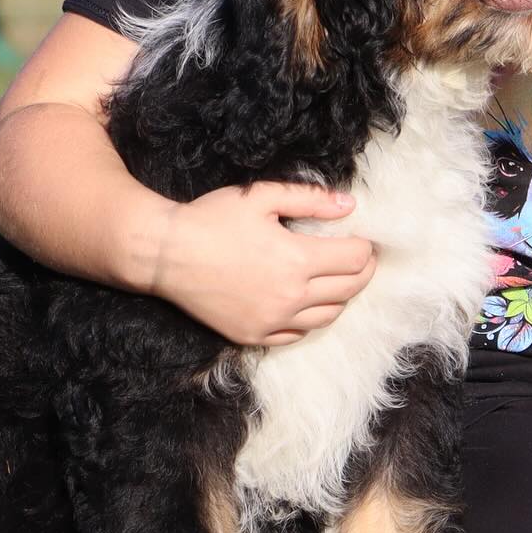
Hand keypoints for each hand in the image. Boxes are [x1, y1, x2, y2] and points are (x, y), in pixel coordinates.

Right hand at [149, 182, 376, 346]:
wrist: (164, 254)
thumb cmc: (212, 219)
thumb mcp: (261, 196)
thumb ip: (309, 199)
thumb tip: (349, 204)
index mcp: (297, 260)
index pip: (355, 259)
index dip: (367, 247)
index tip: (365, 238)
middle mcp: (290, 297)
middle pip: (349, 290)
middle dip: (363, 271)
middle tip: (363, 258)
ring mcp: (272, 322)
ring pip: (328, 316)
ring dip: (342, 297)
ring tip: (339, 278)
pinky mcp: (253, 336)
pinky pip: (297, 335)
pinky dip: (311, 319)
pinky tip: (308, 302)